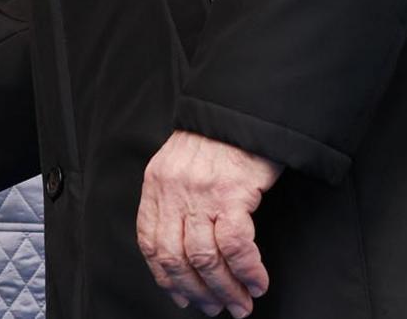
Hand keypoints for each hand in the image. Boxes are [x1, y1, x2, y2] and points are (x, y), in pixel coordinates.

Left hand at [135, 130, 279, 316]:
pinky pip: (235, 245)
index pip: (149, 241)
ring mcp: (200, 192)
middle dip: (196, 291)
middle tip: (216, 308)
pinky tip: (257, 282)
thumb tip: (184, 248)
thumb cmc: (219, 139)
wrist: (243, 107)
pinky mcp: (232, 193)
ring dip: (224, 289)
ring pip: (204, 257)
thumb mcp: (182, 164)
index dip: (164, 276)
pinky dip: (247, 271)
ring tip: (240, 304)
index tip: (181, 296)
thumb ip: (176, 198)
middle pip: (175, 257)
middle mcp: (173, 190)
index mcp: (157, 184)